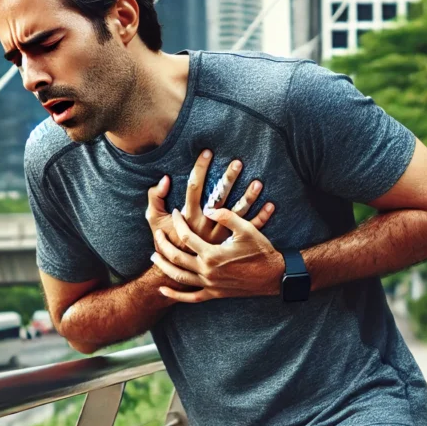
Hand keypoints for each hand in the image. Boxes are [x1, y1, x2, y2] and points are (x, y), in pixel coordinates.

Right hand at [145, 150, 274, 248]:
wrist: (178, 273)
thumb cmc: (166, 242)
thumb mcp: (155, 221)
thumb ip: (155, 199)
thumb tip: (165, 179)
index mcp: (188, 218)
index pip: (194, 187)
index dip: (199, 168)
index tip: (207, 152)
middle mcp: (206, 227)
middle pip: (219, 197)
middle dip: (228, 178)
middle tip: (238, 162)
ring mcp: (220, 237)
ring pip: (238, 214)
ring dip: (249, 197)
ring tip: (258, 182)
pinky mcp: (230, 245)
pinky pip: (248, 230)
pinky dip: (261, 218)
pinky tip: (271, 205)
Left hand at [150, 208, 284, 302]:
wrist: (273, 276)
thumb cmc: (260, 250)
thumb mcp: (246, 229)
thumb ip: (226, 216)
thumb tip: (207, 208)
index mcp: (212, 254)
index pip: (186, 236)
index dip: (178, 223)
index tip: (176, 213)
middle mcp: (207, 271)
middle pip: (175, 257)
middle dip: (163, 244)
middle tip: (157, 234)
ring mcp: (209, 285)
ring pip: (178, 277)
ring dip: (163, 266)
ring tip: (154, 255)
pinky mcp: (214, 294)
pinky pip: (190, 298)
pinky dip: (175, 296)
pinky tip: (163, 291)